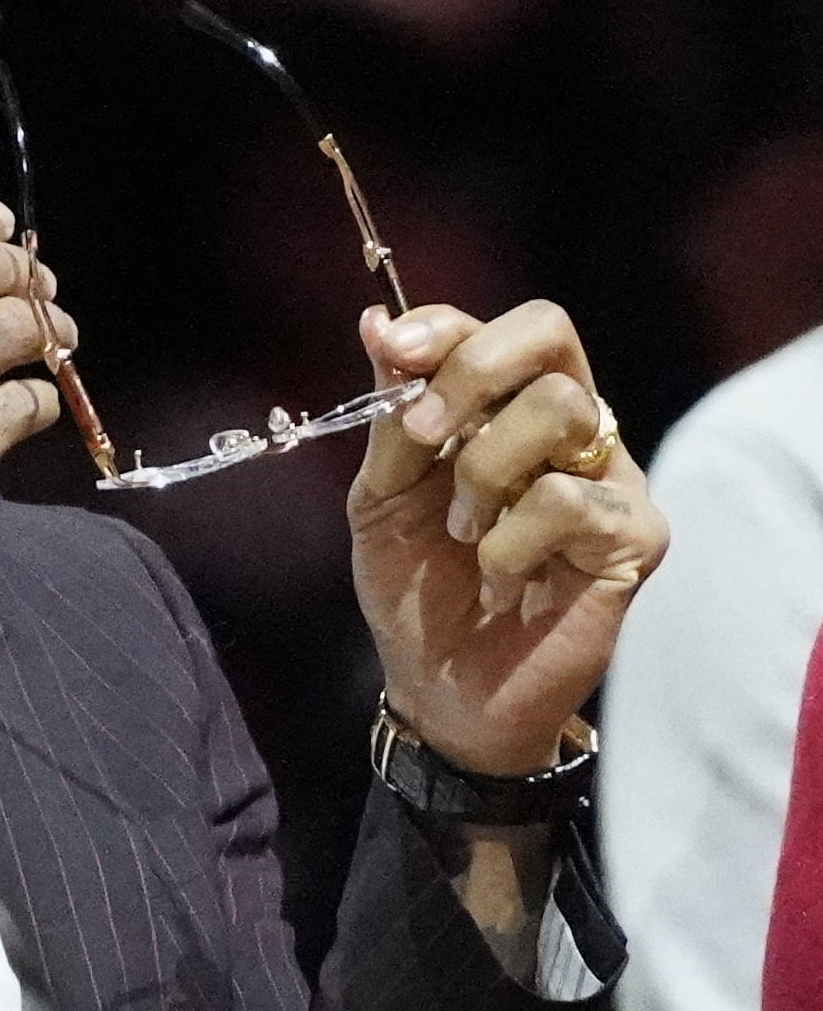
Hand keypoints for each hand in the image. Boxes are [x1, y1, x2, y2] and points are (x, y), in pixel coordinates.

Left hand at [350, 301, 668, 776]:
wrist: (439, 688)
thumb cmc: (416, 587)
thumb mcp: (381, 494)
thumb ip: (390, 414)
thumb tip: (375, 321)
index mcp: (507, 408)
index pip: (501, 328)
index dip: (447, 326)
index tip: (394, 352)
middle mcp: (569, 430)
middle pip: (548, 336)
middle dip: (471, 372)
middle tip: (424, 437)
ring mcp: (610, 478)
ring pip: (561, 408)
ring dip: (483, 472)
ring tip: (462, 532)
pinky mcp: (635, 537)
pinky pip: (569, 500)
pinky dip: (509, 542)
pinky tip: (498, 576)